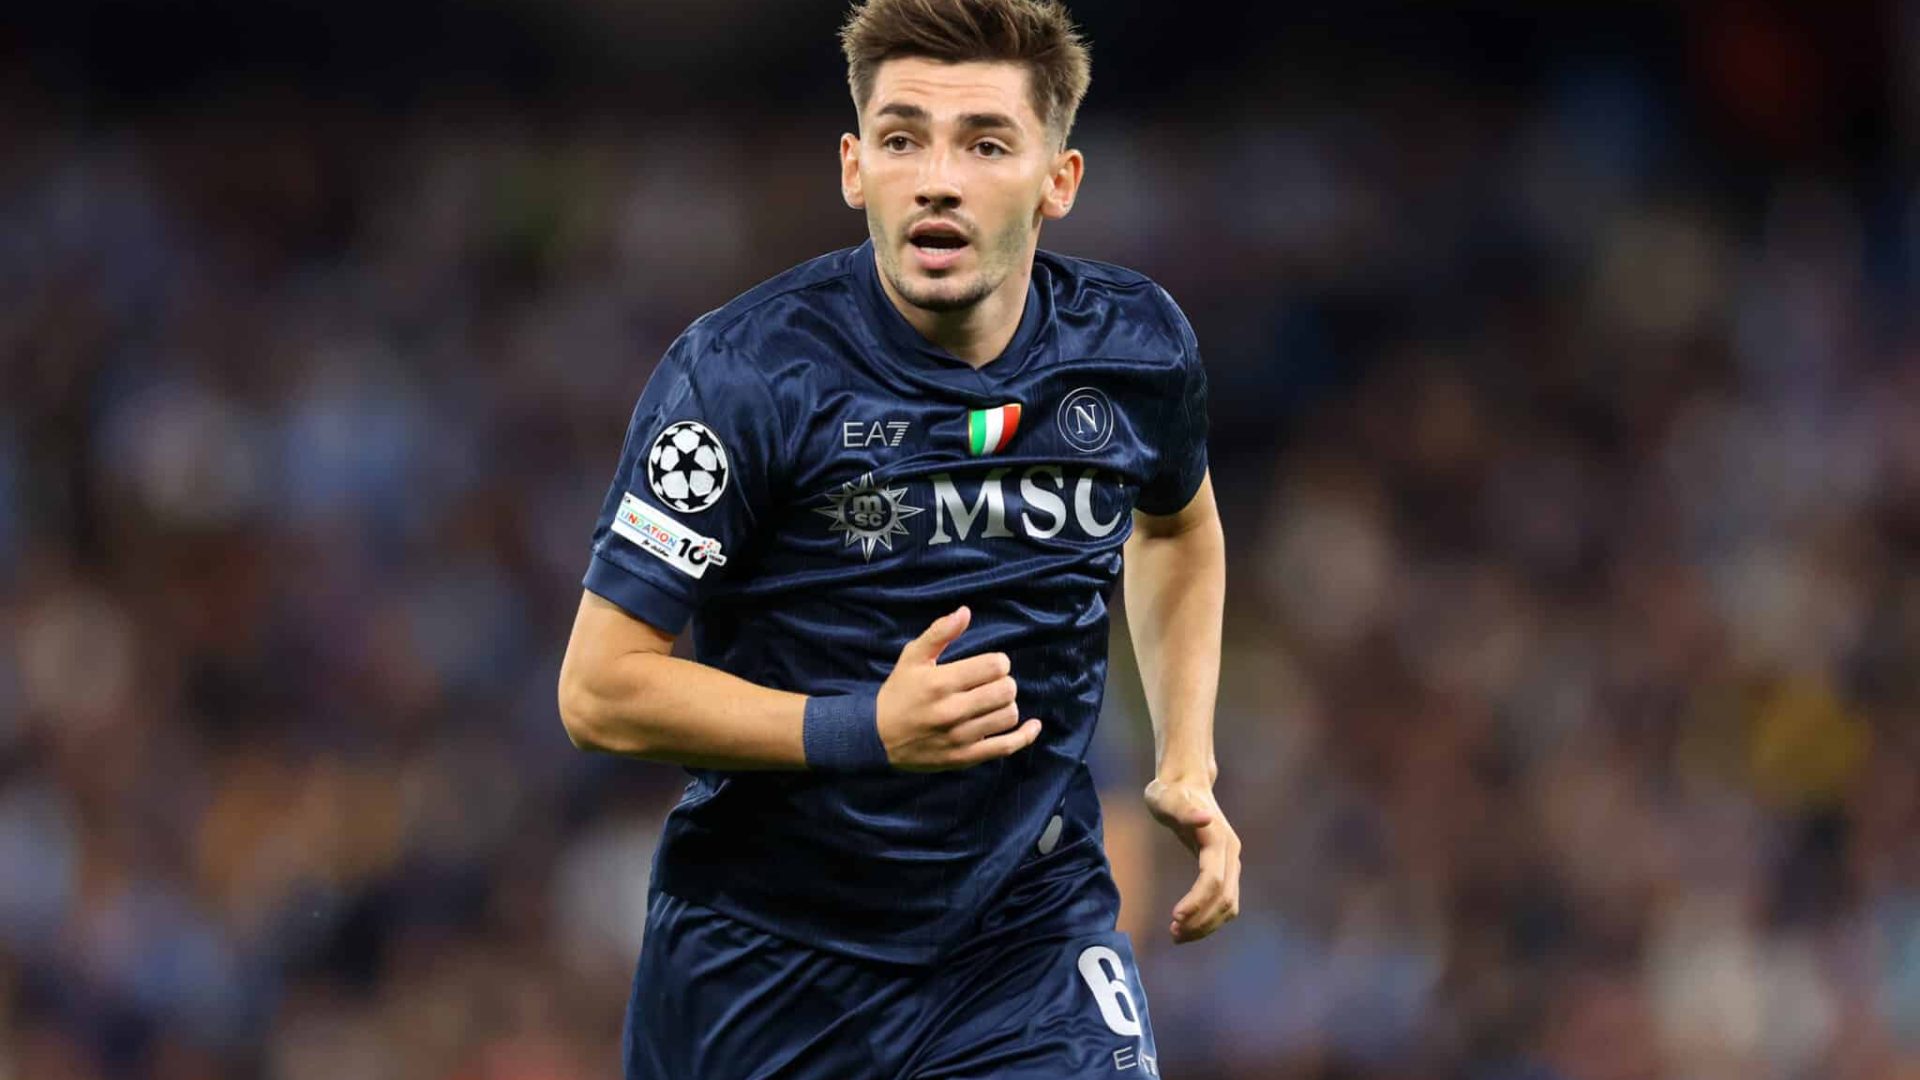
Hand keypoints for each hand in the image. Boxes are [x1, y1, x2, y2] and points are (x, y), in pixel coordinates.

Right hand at [876, 606, 1042, 771]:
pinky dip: (1025, 736)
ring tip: (993, 702)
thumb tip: (965, 611)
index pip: (994, 666)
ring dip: (1007, 705)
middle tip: (991, 683)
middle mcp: (952, 711)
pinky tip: (1033, 725)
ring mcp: (960, 737)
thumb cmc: (898, 693)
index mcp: (941, 683)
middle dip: (1004, 682)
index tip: (989, 666)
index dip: (998, 662)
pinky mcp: (965, 757)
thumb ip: (939, 632)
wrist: (876, 738)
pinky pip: (1006, 747)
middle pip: (1006, 690)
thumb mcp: (912, 657)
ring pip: (1008, 716)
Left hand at [1144, 777, 1240, 943]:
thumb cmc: (1170, 792)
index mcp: (1217, 839)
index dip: (1197, 902)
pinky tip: (1188, 925)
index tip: (1175, 917)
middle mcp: (1230, 853)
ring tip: (1177, 935)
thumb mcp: (1166, 797)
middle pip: (1224, 898)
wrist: (1187, 783)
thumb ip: (1182, 809)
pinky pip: (1225, 901)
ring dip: (1207, 924)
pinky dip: (1209, 918)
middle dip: (1201, 920)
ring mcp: (1231, 862)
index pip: (1212, 880)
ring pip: (1229, 904)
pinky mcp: (1226, 869)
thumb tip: (1204, 818)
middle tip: (1173, 934)